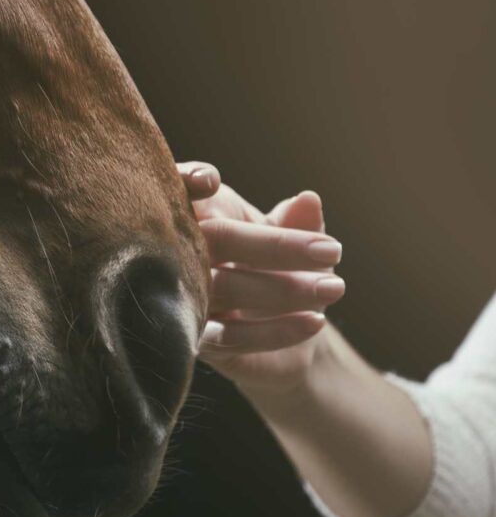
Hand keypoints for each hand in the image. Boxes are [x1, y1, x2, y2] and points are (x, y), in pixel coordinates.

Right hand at [177, 162, 345, 395]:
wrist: (282, 328)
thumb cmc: (277, 267)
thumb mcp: (292, 239)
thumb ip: (298, 221)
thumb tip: (308, 200)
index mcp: (200, 212)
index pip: (184, 188)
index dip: (190, 177)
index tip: (213, 181)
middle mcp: (182, 252)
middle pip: (218, 239)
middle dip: (277, 246)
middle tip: (333, 251)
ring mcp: (183, 296)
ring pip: (226, 287)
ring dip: (285, 289)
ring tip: (334, 287)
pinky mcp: (195, 338)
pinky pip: (230, 335)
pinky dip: (275, 330)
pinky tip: (315, 321)